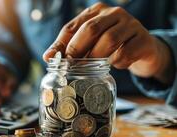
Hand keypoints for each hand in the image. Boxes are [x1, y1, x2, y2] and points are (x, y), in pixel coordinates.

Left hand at [43, 2, 173, 84]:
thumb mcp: (90, 44)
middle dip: (77, 49)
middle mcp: (113, 13)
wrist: (144, 48)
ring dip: (97, 57)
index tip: (53, 60)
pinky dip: (117, 63)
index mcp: (95, 12)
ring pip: (109, 39)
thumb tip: (47, 57)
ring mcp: (131, 24)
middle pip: (90, 29)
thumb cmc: (111, 46)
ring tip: (92, 68)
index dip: (60, 44)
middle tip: (71, 66)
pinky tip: (116, 66)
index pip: (72, 26)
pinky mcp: (143, 39)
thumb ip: (70, 48)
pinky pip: (126, 53)